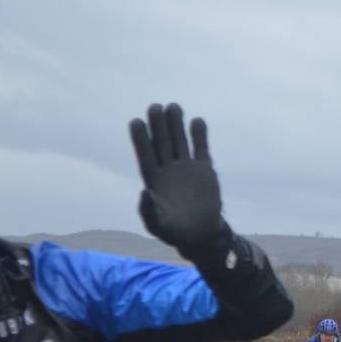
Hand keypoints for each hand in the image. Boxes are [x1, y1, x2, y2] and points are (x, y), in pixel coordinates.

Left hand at [129, 103, 223, 249]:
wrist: (200, 234)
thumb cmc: (174, 232)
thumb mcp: (158, 226)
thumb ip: (149, 211)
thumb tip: (145, 192)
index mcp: (154, 179)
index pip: (146, 154)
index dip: (141, 139)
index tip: (136, 122)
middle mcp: (168, 169)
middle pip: (162, 142)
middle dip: (158, 125)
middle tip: (154, 107)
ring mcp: (186, 167)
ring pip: (180, 141)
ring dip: (176, 124)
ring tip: (174, 107)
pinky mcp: (204, 169)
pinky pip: (200, 148)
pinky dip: (199, 135)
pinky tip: (197, 121)